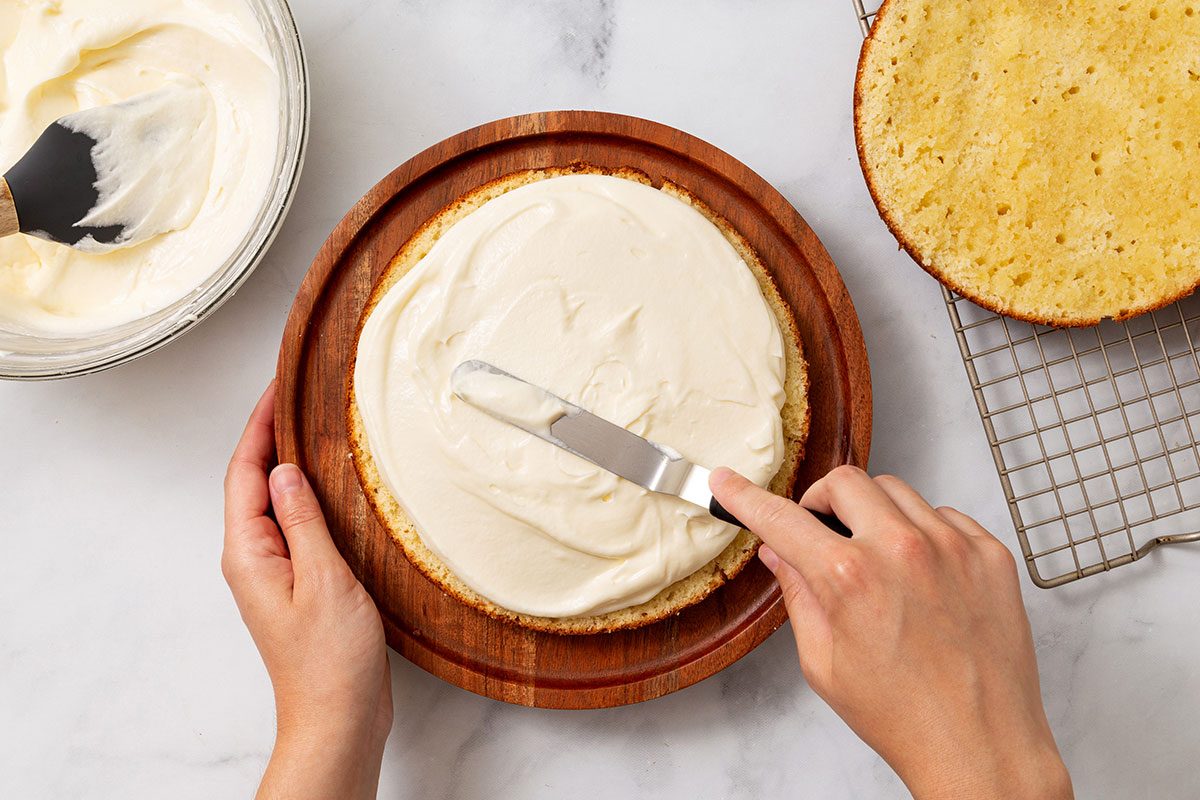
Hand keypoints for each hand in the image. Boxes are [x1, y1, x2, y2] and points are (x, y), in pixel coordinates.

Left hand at [223, 382, 391, 799]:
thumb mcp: (325, 580)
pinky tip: (331, 487)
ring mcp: (275, 573)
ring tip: (312, 426)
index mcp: (250, 554)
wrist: (338, 719)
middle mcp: (254, 560)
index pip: (244, 473)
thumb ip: (303, 521)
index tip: (277, 387)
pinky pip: (294, 524)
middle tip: (295, 394)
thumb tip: (284, 471)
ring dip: (288, 462)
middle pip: (251, 482)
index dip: (259, 426)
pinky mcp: (298, 585)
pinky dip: (307, 494)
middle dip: (269, 435)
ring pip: (273, 502)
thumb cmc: (331, 662)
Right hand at [711, 466, 1071, 799]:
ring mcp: (952, 547)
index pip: (780, 517)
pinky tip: (922, 574)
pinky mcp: (990, 555)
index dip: (745, 497)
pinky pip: (946, 516)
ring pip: (897, 491)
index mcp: (848, 578)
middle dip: (822, 501)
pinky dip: (925, 533)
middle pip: (844, 481)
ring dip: (875, 515)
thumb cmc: (903, 715)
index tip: (728, 482)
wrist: (980, 745)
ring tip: (879, 560)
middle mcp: (901, 550)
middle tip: (821, 530)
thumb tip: (779, 555)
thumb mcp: (824, 663)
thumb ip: (798, 596)